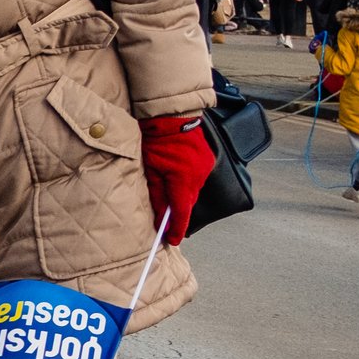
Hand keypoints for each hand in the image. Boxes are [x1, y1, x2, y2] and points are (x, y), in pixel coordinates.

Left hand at [139, 113, 216, 245]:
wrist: (171, 118)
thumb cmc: (155, 142)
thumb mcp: (150, 171)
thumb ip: (157, 196)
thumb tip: (162, 218)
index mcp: (183, 179)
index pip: (181, 211)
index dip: (177, 228)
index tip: (173, 241)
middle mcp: (199, 175)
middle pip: (188, 202)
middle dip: (177, 214)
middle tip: (165, 226)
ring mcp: (206, 167)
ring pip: (193, 191)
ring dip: (182, 197)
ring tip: (168, 199)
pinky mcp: (208, 161)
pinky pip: (197, 180)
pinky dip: (187, 185)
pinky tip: (176, 181)